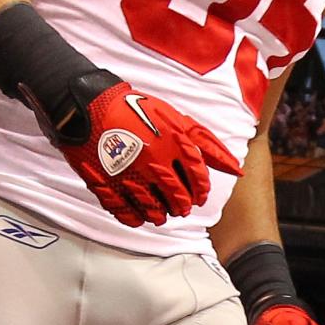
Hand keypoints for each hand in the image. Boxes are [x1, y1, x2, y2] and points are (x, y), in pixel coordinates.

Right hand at [54, 75, 241, 226]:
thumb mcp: (176, 120)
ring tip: (162, 212)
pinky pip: (127, 213)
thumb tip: (235, 169)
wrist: (89, 106)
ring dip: (161, 215)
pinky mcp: (107, 185)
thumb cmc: (136, 110)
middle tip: (181, 206)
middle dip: (182, 206)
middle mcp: (154, 162)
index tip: (199, 196)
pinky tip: (140, 215)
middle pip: (178, 200)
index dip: (201, 192)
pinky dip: (136, 218)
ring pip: (154, 211)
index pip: (198, 181)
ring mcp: (129, 176)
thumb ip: (207, 145)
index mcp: (174, 145)